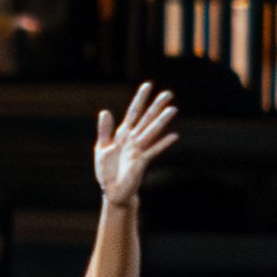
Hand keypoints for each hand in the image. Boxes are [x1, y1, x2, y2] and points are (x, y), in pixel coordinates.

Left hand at [94, 81, 178, 207]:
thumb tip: (105, 111)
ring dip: (162, 121)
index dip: (140, 99)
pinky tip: (174, 136)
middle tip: (168, 93)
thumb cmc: (106, 171)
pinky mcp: (141, 162)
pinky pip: (153, 150)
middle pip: (147, 119)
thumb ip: (104, 130)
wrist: (112, 191)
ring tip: (173, 109)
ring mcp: (138, 150)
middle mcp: (133, 140)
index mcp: (122, 134)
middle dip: (156, 106)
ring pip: (152, 131)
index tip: (148, 85)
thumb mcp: (101, 148)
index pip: (133, 113)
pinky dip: (163, 143)